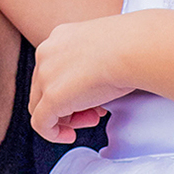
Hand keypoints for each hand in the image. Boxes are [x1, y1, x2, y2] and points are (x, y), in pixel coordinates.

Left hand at [28, 14, 137, 143]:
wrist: (132, 48)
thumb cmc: (130, 46)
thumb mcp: (104, 49)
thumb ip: (92, 63)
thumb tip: (94, 86)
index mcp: (60, 37)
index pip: (55, 68)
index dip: (73, 88)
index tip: (95, 97)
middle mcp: (46, 52)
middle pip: (45, 88)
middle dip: (70, 104)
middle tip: (94, 112)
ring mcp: (46, 75)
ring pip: (42, 105)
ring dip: (65, 118)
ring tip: (92, 120)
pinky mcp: (51, 97)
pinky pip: (41, 123)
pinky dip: (53, 134)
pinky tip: (71, 136)